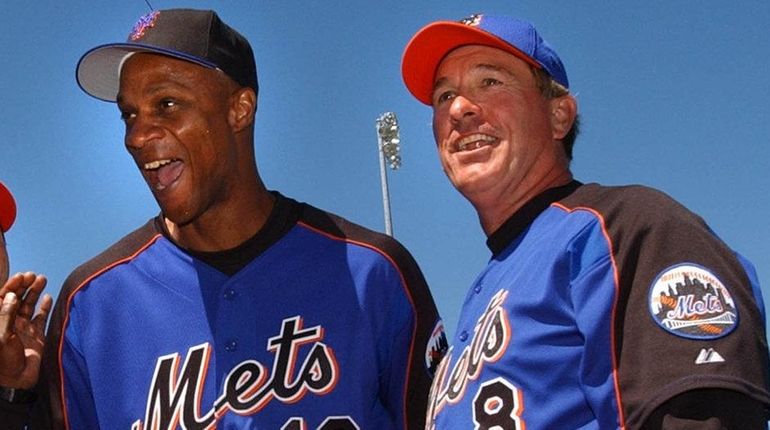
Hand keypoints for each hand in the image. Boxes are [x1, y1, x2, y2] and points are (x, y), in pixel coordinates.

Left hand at [0, 272, 51, 388]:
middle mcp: (10, 323)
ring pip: (29, 305)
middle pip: (16, 299)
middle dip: (24, 286)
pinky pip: (41, 317)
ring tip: (43, 279)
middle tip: (33, 276)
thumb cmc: (4, 361)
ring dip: (35, 292)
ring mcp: (24, 328)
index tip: (21, 276)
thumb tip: (11, 296)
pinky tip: (48, 297)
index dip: (11, 286)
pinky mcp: (37, 335)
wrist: (18, 381)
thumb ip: (6, 315)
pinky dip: (45, 307)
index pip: (2, 298)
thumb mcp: (2, 337)